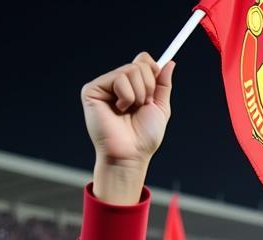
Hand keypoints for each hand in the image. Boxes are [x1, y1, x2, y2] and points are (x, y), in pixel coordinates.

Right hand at [82, 53, 173, 204]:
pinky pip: (118, 78)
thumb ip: (163, 85)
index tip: (154, 92)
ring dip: (137, 95)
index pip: (143, 61)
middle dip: (148, 89)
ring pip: (130, 71)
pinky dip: (126, 96)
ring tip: (129, 111)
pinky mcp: (92, 90)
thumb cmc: (144, 138)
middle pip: (139, 64)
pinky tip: (119, 110)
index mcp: (131, 86)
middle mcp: (117, 83)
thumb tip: (170, 63)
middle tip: (140, 107)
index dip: (153, 71)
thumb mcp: (160, 108)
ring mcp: (103, 85)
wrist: (131, 154)